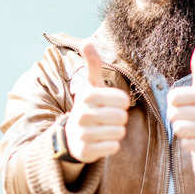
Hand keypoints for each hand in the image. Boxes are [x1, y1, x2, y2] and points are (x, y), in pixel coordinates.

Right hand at [64, 41, 130, 163]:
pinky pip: (113, 148)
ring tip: (104, 129)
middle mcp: (82, 114)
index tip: (111, 104)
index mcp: (87, 96)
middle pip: (122, 117)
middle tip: (107, 118)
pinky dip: (111, 145)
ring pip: (119, 133)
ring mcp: (82, 134)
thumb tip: (86, 42)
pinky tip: (101, 141)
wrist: (71, 135)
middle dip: (119, 119)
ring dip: (116, 132)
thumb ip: (92, 64)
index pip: (123, 100)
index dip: (122, 103)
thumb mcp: (91, 85)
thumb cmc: (88, 106)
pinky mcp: (85, 151)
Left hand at [167, 41, 194, 184]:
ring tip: (193, 128)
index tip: (186, 104)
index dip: (174, 103)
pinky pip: (186, 144)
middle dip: (176, 118)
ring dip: (181, 131)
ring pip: (179, 129)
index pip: (173, 97)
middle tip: (189, 119)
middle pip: (173, 114)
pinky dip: (188, 143)